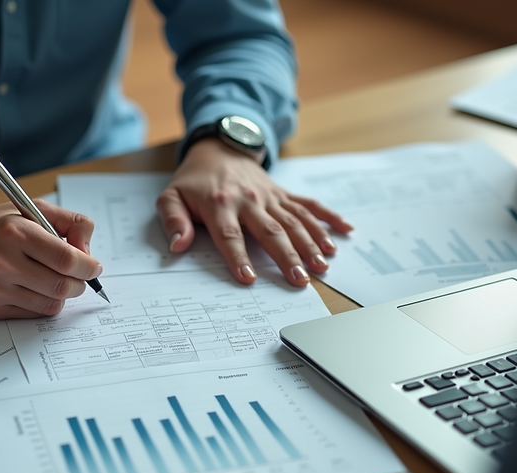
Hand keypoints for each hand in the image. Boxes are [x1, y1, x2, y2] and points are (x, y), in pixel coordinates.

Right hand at [0, 200, 102, 318]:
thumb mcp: (28, 209)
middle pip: (62, 285)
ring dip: (63, 294)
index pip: (66, 258)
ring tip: (57, 279)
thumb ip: (68, 222)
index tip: (93, 266)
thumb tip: (88, 252)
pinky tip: (36, 288)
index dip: (88, 266)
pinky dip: (44, 303)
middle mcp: (3, 262)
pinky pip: (34, 313)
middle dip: (80, 283)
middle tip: (80, 276)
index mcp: (15, 232)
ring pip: (51, 303)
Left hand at [156, 139, 351, 286]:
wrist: (218, 149)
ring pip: (294, 221)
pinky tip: (345, 231)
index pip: (230, 234)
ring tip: (322, 266)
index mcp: (219, 204)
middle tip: (300, 280)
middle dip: (287, 257)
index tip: (248, 278)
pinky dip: (328, 217)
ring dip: (311, 244)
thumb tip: (177, 245)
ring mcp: (270, 197)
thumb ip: (173, 220)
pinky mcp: (283, 194)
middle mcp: (249, 200)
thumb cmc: (193, 181)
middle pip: (271, 231)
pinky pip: (309, 205)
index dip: (238, 257)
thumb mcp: (171, 197)